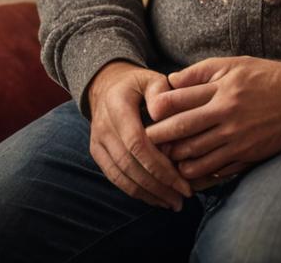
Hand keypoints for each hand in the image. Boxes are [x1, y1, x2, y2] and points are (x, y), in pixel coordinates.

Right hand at [86, 60, 192, 209]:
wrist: (106, 85)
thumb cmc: (136, 83)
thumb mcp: (150, 78)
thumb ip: (160, 91)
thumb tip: (162, 113)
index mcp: (118, 107)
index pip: (137, 144)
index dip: (160, 166)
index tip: (183, 181)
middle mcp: (104, 127)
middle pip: (131, 166)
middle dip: (158, 186)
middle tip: (183, 198)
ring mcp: (98, 142)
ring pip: (122, 177)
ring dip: (148, 194)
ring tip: (173, 203)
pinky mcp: (97, 153)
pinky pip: (115, 178)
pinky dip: (136, 192)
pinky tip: (155, 198)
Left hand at [143, 56, 280, 183]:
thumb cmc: (264, 76)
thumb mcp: (232, 64)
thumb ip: (200, 72)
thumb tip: (169, 82)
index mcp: (222, 89)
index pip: (179, 101)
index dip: (157, 110)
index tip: (145, 114)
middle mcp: (228, 115)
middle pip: (182, 131)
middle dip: (158, 138)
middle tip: (143, 141)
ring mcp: (238, 139)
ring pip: (195, 156)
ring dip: (175, 160)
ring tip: (163, 158)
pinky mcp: (247, 156)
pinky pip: (215, 172)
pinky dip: (198, 175)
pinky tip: (187, 172)